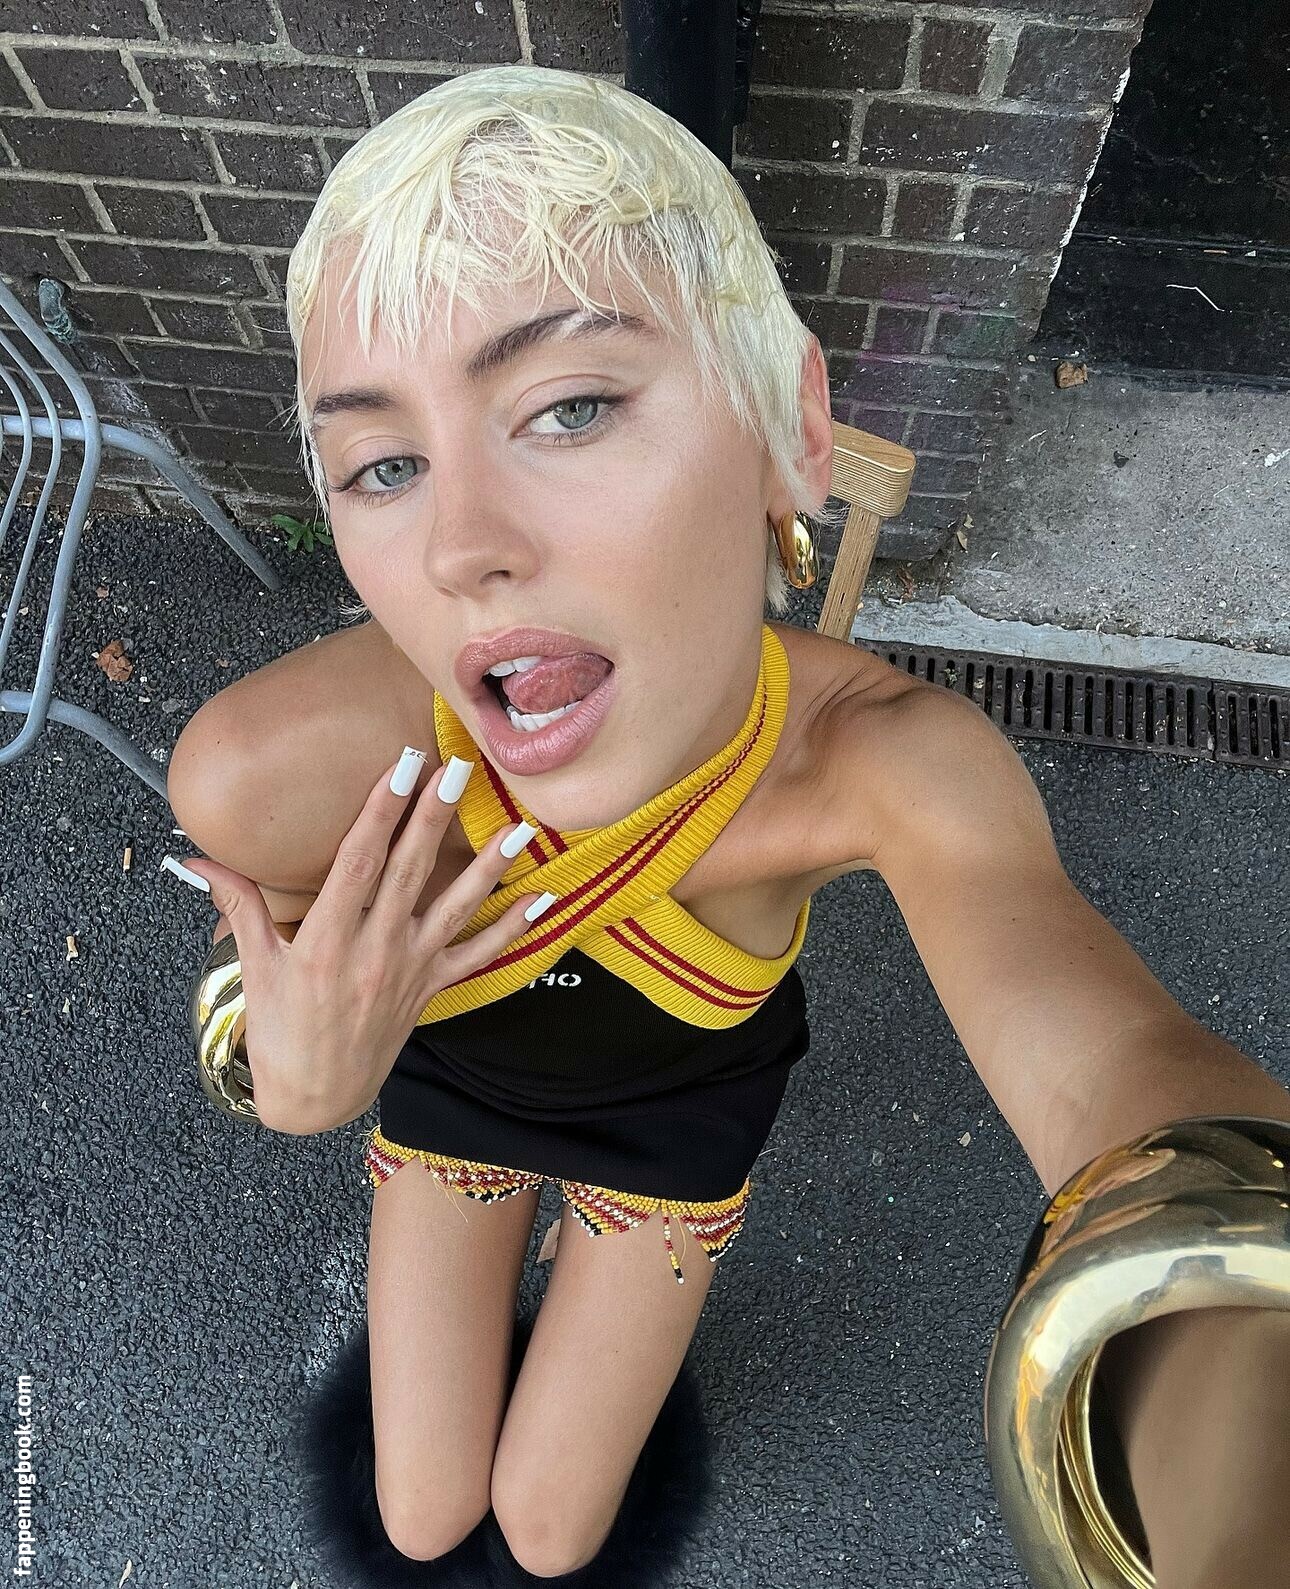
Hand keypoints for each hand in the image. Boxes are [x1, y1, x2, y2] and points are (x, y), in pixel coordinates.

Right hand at [176, 750, 550, 1132]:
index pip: (358, 863)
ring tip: (518, 829)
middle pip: (408, 872)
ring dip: (489, 868)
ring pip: (455, 909)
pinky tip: (542, 899)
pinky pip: (479, 956)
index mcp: (326, 941)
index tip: (399, 768)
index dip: (380, 813)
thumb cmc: (280, 1031)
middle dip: (432, 817)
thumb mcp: (254, 965)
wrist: (315, 1098)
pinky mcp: (431, 989)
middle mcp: (374, 951)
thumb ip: (236, 904)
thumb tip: (193, 857)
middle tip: (455, 768)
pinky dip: (513, 929)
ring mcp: (409, 970)